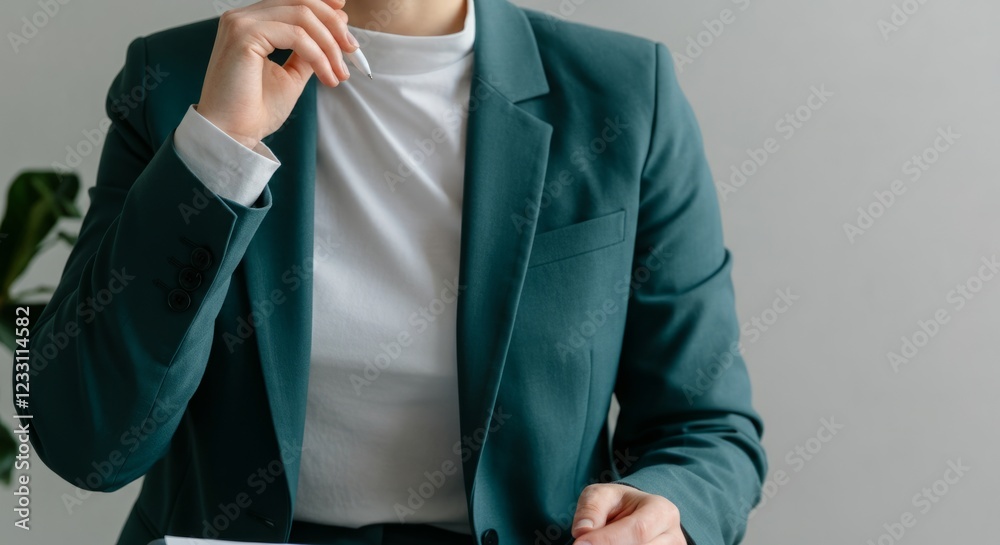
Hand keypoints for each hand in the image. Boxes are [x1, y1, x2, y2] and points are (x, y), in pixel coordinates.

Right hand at [197, 0, 357, 148]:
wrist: (232, 133)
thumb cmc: (255, 109)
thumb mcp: (292, 75)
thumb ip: (308, 52)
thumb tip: (334, 33)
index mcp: (252, 23)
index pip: (293, 1)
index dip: (324, 6)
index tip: (346, 24)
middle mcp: (243, 17)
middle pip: (301, 1)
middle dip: (333, 25)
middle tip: (353, 50)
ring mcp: (241, 23)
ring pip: (302, 16)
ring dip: (329, 44)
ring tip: (340, 71)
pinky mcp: (244, 35)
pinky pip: (296, 35)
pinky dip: (318, 55)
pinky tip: (327, 76)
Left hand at [571, 483, 686, 544]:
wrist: (635, 515)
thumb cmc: (618, 504)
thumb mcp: (601, 495)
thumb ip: (591, 509)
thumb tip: (582, 531)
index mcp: (661, 511)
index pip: (638, 530)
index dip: (608, 540)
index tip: (580, 544)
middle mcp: (672, 536)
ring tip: (593, 544)